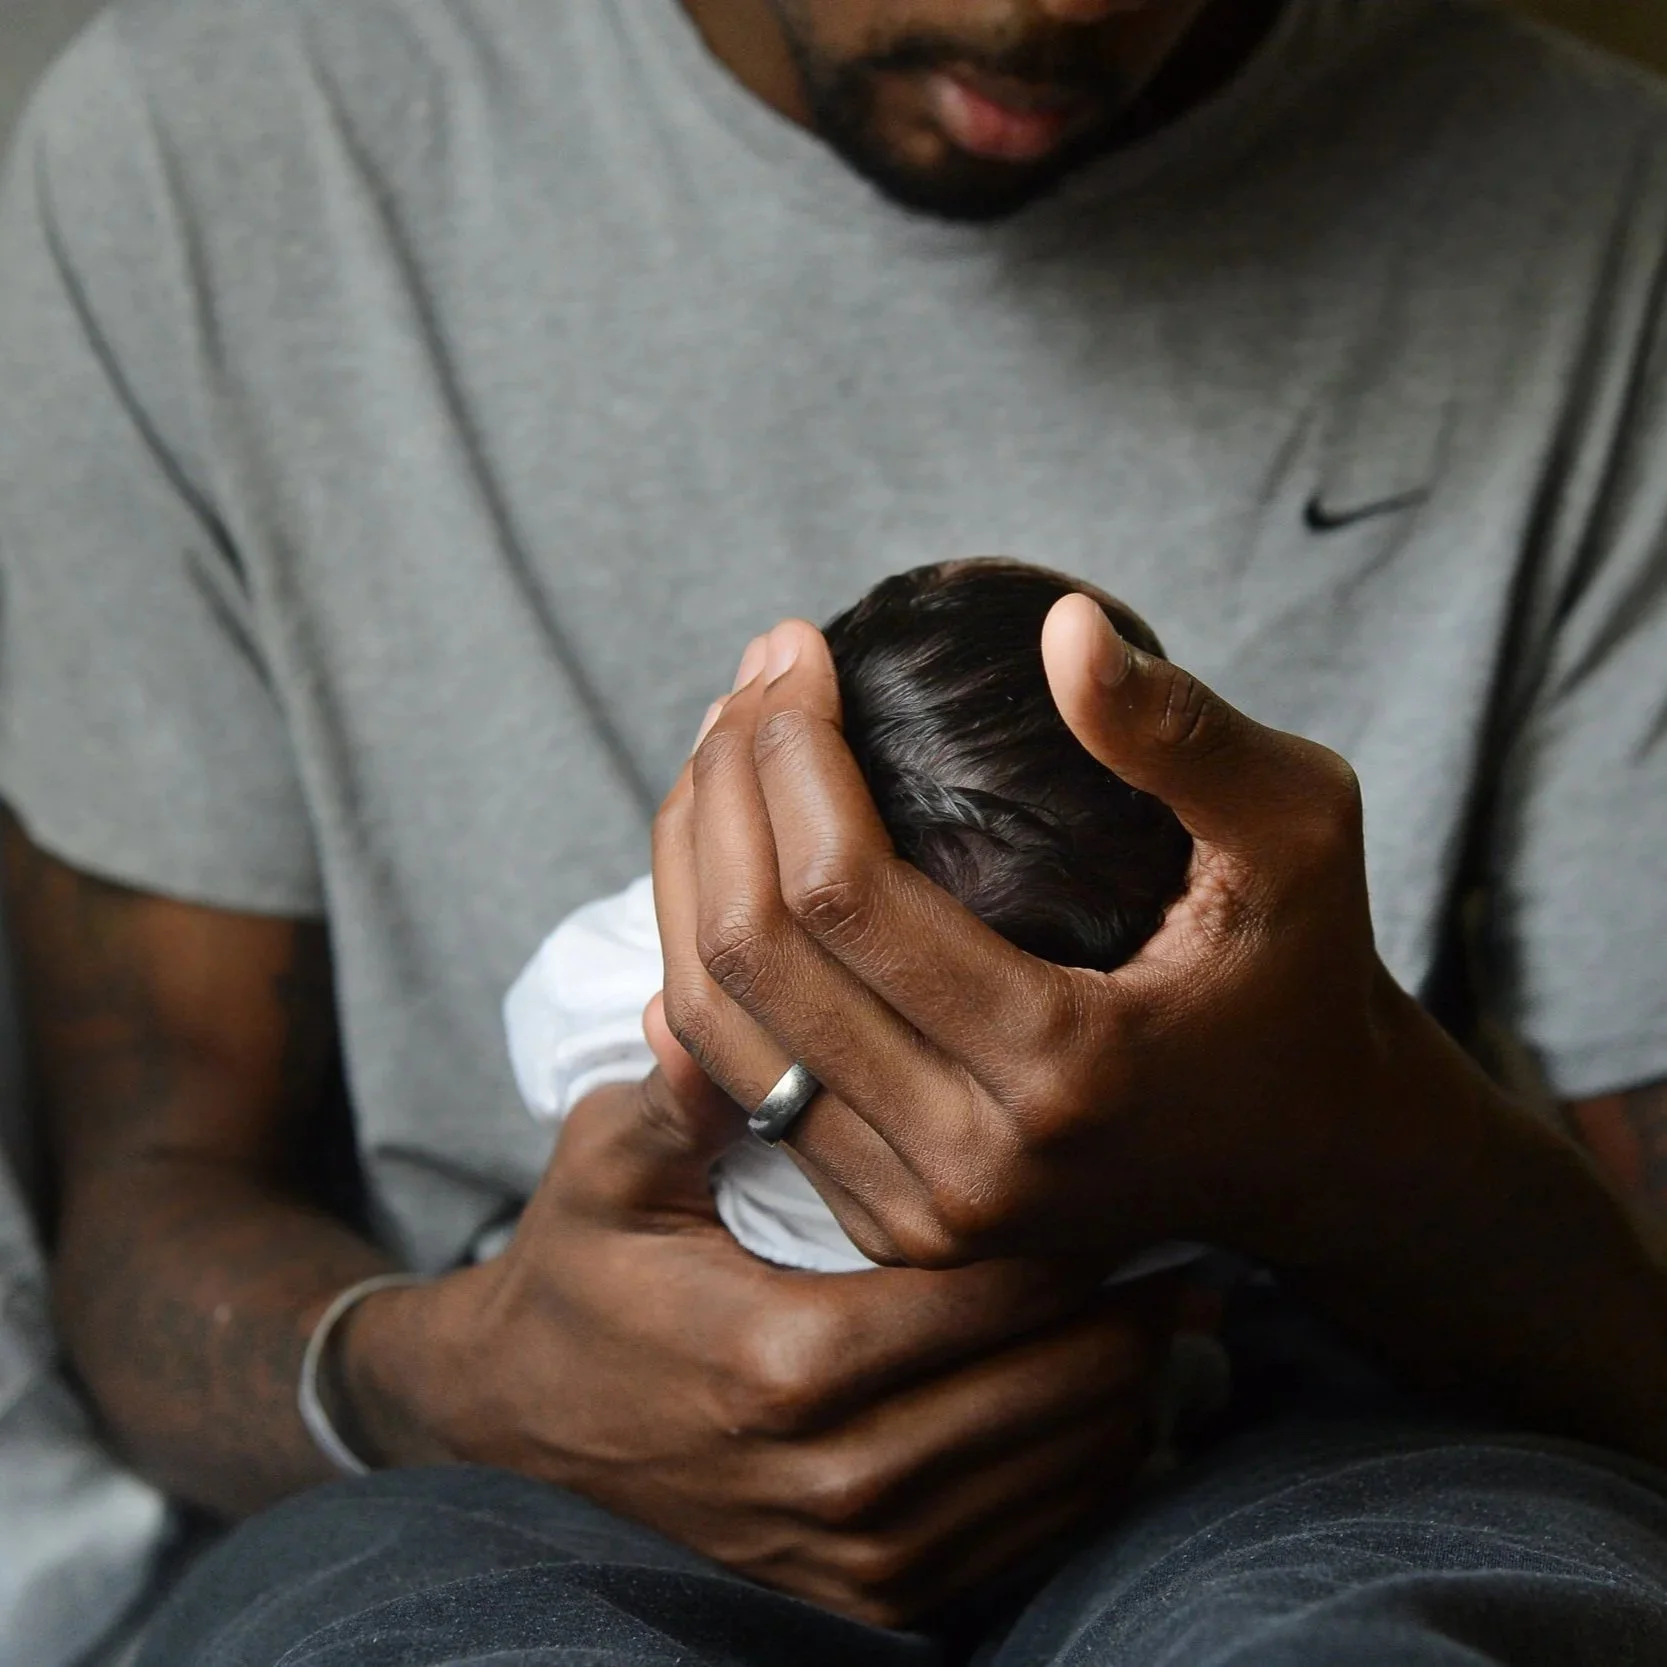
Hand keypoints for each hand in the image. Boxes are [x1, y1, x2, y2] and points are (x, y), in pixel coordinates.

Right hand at [343, 1015, 1171, 1627]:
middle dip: (1131, 1332)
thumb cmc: (579, 1275)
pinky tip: (1116, 1416)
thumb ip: (676, 1095)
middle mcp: (832, 1476)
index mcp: (783, 1362)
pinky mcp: (859, 1597)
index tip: (1131, 1194)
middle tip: (1194, 1261)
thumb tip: (709, 1006)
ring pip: (1046, 1482)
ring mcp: (851, 1553)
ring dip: (1125, 1405)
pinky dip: (1079, 1485)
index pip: (983, 1301)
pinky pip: (1013, 1547)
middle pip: (1042, 1399)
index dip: (1073, 1249)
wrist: (521, 1420)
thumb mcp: (605, 1170)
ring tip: (1179, 1326)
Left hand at [655, 608, 1472, 1275]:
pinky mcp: (888, 1226)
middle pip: (755, 958)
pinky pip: (742, 1086)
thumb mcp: (1298, 831)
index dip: (791, 750)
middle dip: (722, 792)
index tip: (794, 649)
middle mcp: (971, 1165)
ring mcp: (918, 1215)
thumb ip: (1184, 733)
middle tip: (746, 686)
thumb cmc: (1302, 975)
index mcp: (1065, 1068)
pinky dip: (701, 965)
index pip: (843, 893)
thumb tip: (1059, 626)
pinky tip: (712, 867)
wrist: (1306, 1154)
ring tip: (717, 755)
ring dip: (688, 872)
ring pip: (719, 1028)